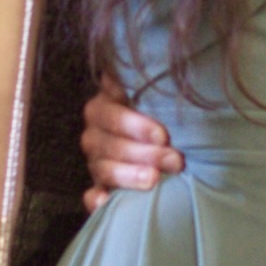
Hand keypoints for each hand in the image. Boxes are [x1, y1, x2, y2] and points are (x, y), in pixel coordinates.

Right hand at [78, 74, 181, 214]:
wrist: (174, 150)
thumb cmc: (170, 120)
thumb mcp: (163, 100)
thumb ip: (159, 86)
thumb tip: (171, 64)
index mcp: (106, 106)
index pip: (110, 114)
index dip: (134, 125)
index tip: (164, 135)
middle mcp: (96, 132)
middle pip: (109, 144)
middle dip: (144, 153)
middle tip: (175, 160)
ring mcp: (96, 161)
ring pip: (102, 169)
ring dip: (129, 175)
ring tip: (155, 180)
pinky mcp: (98, 189)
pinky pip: (90, 196)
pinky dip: (97, 200)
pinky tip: (107, 201)